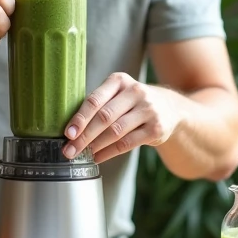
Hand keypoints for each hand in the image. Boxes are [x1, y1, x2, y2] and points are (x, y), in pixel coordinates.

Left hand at [61, 72, 181, 163]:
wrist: (169, 108)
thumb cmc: (132, 103)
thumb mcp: (118, 94)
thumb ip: (98, 105)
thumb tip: (71, 130)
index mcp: (120, 81)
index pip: (95, 100)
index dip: (80, 118)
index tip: (68, 133)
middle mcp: (135, 92)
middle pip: (104, 117)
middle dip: (84, 136)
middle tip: (70, 150)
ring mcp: (148, 110)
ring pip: (116, 131)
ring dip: (96, 145)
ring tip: (82, 154)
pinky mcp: (156, 128)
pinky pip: (127, 143)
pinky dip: (109, 152)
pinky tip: (98, 157)